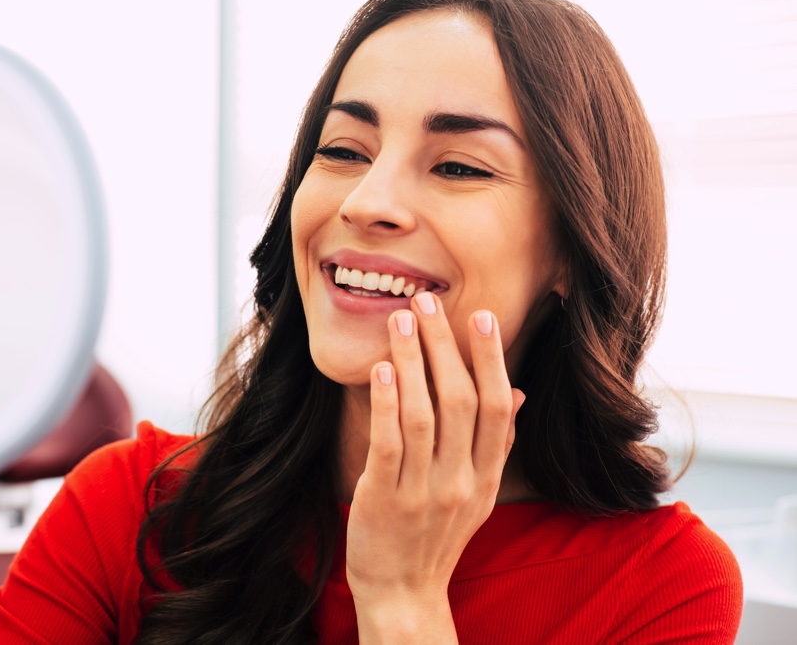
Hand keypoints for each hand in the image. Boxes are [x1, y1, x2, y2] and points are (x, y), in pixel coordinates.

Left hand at [346, 292, 524, 641]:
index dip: (490, 359)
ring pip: (424, 416)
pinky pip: (388, 445)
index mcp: (485, 477)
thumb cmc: (436, 535)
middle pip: (461, 402)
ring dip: (413, 363)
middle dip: (445, 347)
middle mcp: (460, 482)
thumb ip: (495, 444)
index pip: (496, 408)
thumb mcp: (476, 494)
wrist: (404, 594)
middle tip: (427, 302)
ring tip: (400, 321)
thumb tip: (515, 392)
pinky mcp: (384, 500)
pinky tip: (381, 369)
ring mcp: (423, 493)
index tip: (479, 316)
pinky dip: (386, 404)